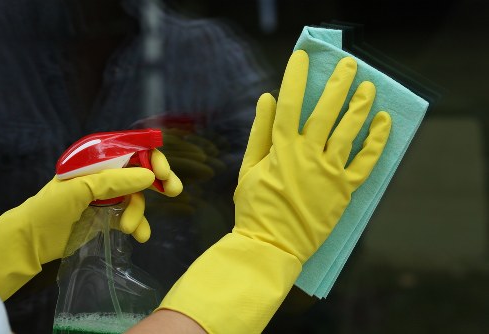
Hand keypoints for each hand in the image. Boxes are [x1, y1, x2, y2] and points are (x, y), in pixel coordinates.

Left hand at [0, 150, 181, 300]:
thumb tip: (150, 176)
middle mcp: (104, 174)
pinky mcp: (108, 215)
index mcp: (95, 160)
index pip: (130, 150)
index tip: (162, 173)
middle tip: (174, 191)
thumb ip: (115, 181)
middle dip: (157, 182)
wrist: (31, 242)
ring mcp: (107, 195)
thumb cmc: (50, 208)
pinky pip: (131, 216)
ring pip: (136, 197)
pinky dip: (138, 225)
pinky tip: (140, 236)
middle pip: (139, 172)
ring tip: (129, 229)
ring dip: (138, 212)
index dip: (150, 158)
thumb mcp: (80, 189)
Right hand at [233, 51, 391, 262]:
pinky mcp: (345, 190)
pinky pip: (366, 163)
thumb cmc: (255, 209)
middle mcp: (308, 156)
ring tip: (369, 87)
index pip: (290, 105)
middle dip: (338, 84)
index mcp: (281, 150)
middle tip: (349, 64)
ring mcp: (330, 173)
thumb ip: (259, 133)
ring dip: (360, 107)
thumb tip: (267, 99)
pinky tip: (384, 122)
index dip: (296, 78)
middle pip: (326, 112)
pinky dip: (377, 142)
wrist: (272, 246)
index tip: (301, 57)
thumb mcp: (248, 169)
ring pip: (350, 132)